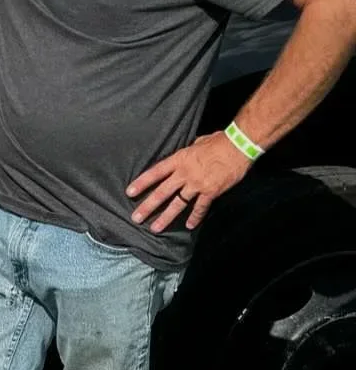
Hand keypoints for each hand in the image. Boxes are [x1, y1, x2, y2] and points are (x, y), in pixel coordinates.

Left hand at [127, 131, 252, 232]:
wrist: (238, 146)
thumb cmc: (219, 141)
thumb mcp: (197, 142)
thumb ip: (187, 152)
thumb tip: (185, 154)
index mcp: (179, 160)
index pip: (155, 172)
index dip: (141, 182)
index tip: (129, 192)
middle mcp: (185, 174)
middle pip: (162, 192)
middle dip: (148, 206)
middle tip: (136, 218)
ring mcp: (197, 184)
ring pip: (177, 204)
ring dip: (166, 217)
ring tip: (155, 228)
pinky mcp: (211, 192)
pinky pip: (200, 207)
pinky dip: (195, 217)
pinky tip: (188, 226)